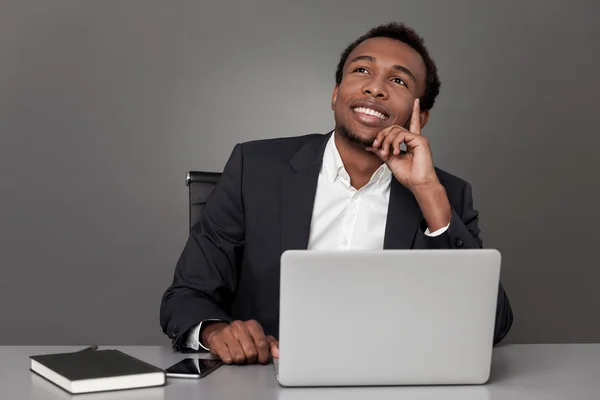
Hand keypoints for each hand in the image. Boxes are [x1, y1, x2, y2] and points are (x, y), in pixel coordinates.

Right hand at [201, 320, 278, 364]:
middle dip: (251, 359)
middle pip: (251, 352)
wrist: (221, 333)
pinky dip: (230, 360)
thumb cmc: (243, 337)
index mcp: (252, 325)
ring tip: (240, 356)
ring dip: (241, 360)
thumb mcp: (259, 338)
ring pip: (239, 357)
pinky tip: (230, 355)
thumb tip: (277, 353)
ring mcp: (227, 332)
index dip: (263, 355)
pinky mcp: (217, 341)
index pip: (262, 343)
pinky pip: (227, 358)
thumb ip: (271, 345)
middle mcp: (239, 326)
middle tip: (249, 357)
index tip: (262, 360)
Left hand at [367, 98, 451, 230]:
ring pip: (396, 130)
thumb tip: (370, 146)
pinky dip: (395, 142)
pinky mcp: (420, 140)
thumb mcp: (390, 161)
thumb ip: (382, 151)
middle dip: (383, 135)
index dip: (415, 111)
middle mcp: (414, 138)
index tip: (407, 110)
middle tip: (378, 146)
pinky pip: (402, 134)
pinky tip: (395, 152)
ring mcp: (418, 138)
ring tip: (387, 153)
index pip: (412, 122)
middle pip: (395, 127)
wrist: (417, 183)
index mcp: (410, 141)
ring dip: (387, 141)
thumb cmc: (408, 174)